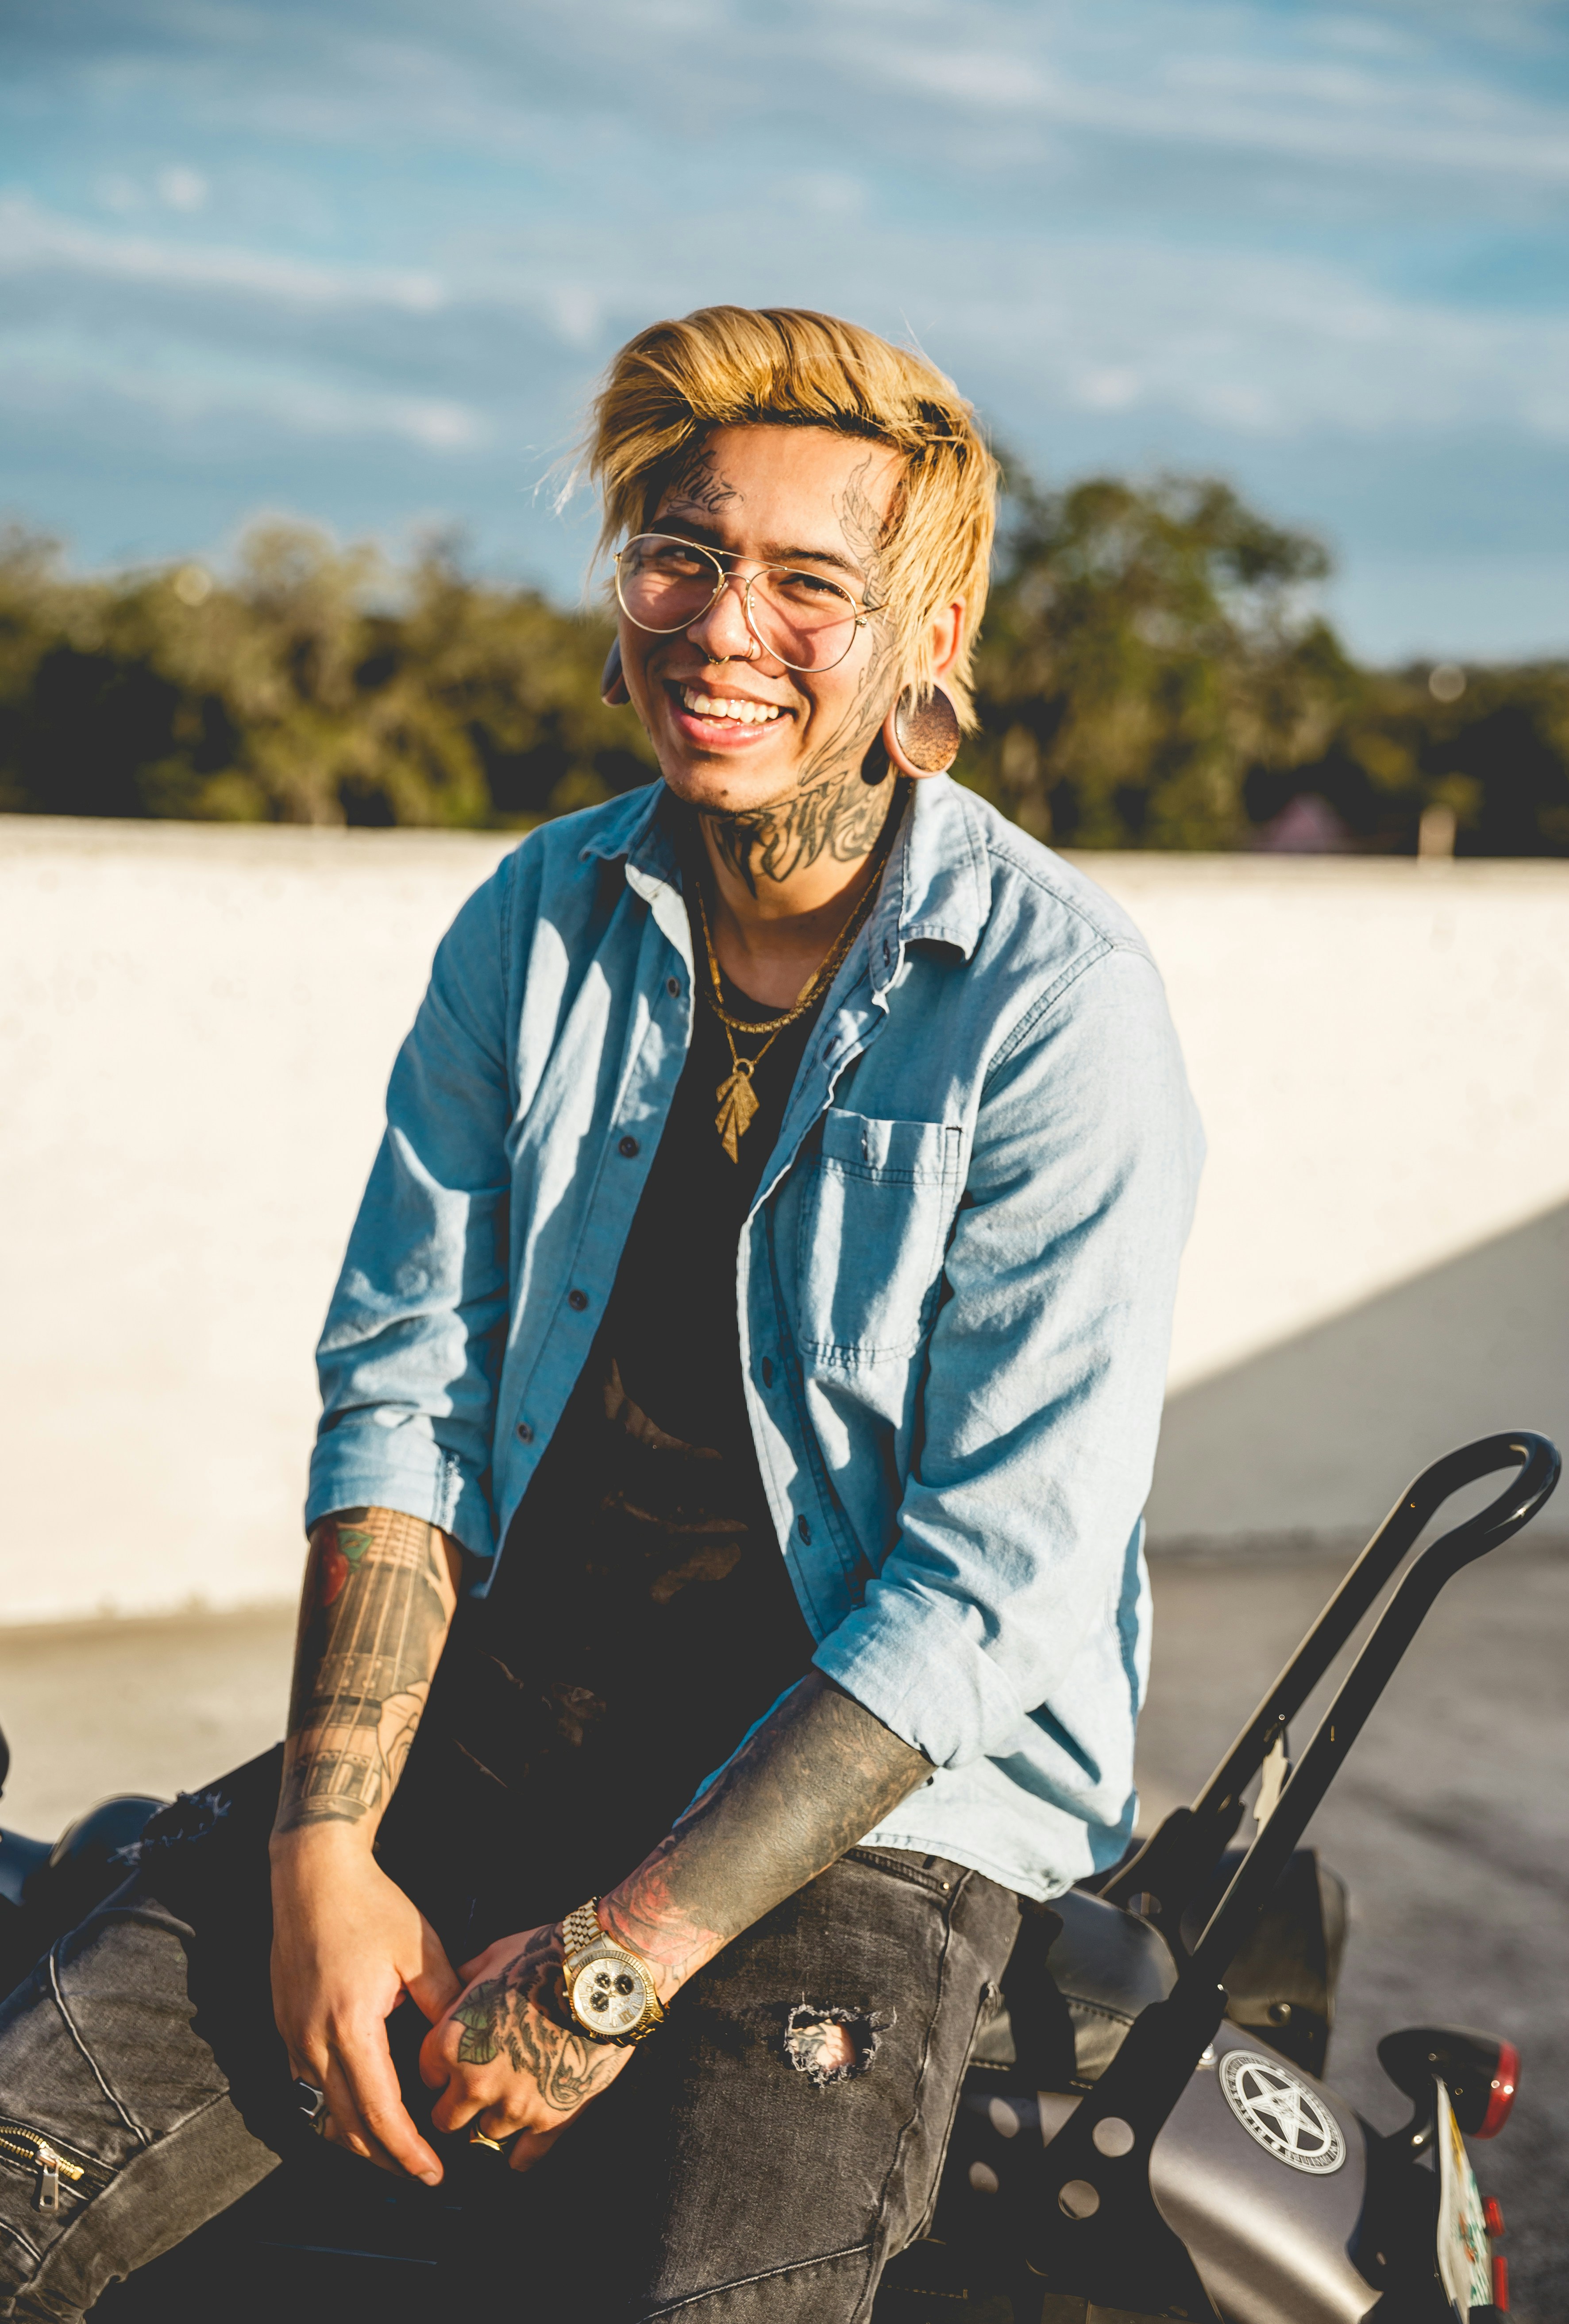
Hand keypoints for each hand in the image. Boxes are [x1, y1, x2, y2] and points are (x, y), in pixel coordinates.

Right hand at [270, 1832, 461, 2181]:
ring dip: (359, 2138)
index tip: (433, 2172)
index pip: (378, 2111)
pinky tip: (360, 2110)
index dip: (407, 2150)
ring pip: (323, 2111)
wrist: (311, 1873)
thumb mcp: (419, 1950)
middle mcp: (312, 2040)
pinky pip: (308, 2086)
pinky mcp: (285, 2025)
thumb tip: (463, 2042)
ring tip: (396, 2149)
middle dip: (386, 2158)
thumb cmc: (369, 1905)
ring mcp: (292, 2036)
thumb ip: (442, 2001)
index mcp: (350, 2025)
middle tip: (421, 2173)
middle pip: (347, 2125)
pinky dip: (335, 2109)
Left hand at [420, 1924, 636, 2172]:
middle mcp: (476, 2081)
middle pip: (447, 2118)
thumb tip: (449, 1988)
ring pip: (485, 2134)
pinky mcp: (552, 2117)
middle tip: (473, 2089)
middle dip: (457, 2104)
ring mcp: (514, 2105)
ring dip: (494, 2118)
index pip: (427, 2075)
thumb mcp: (491, 1957)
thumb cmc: (545, 1957)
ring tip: (508, 2100)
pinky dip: (521, 2153)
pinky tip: (520, 2151)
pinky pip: (525, 2155)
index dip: (440, 2067)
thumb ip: (462, 1981)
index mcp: (453, 2042)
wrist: (602, 1974)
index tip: (452, 2063)